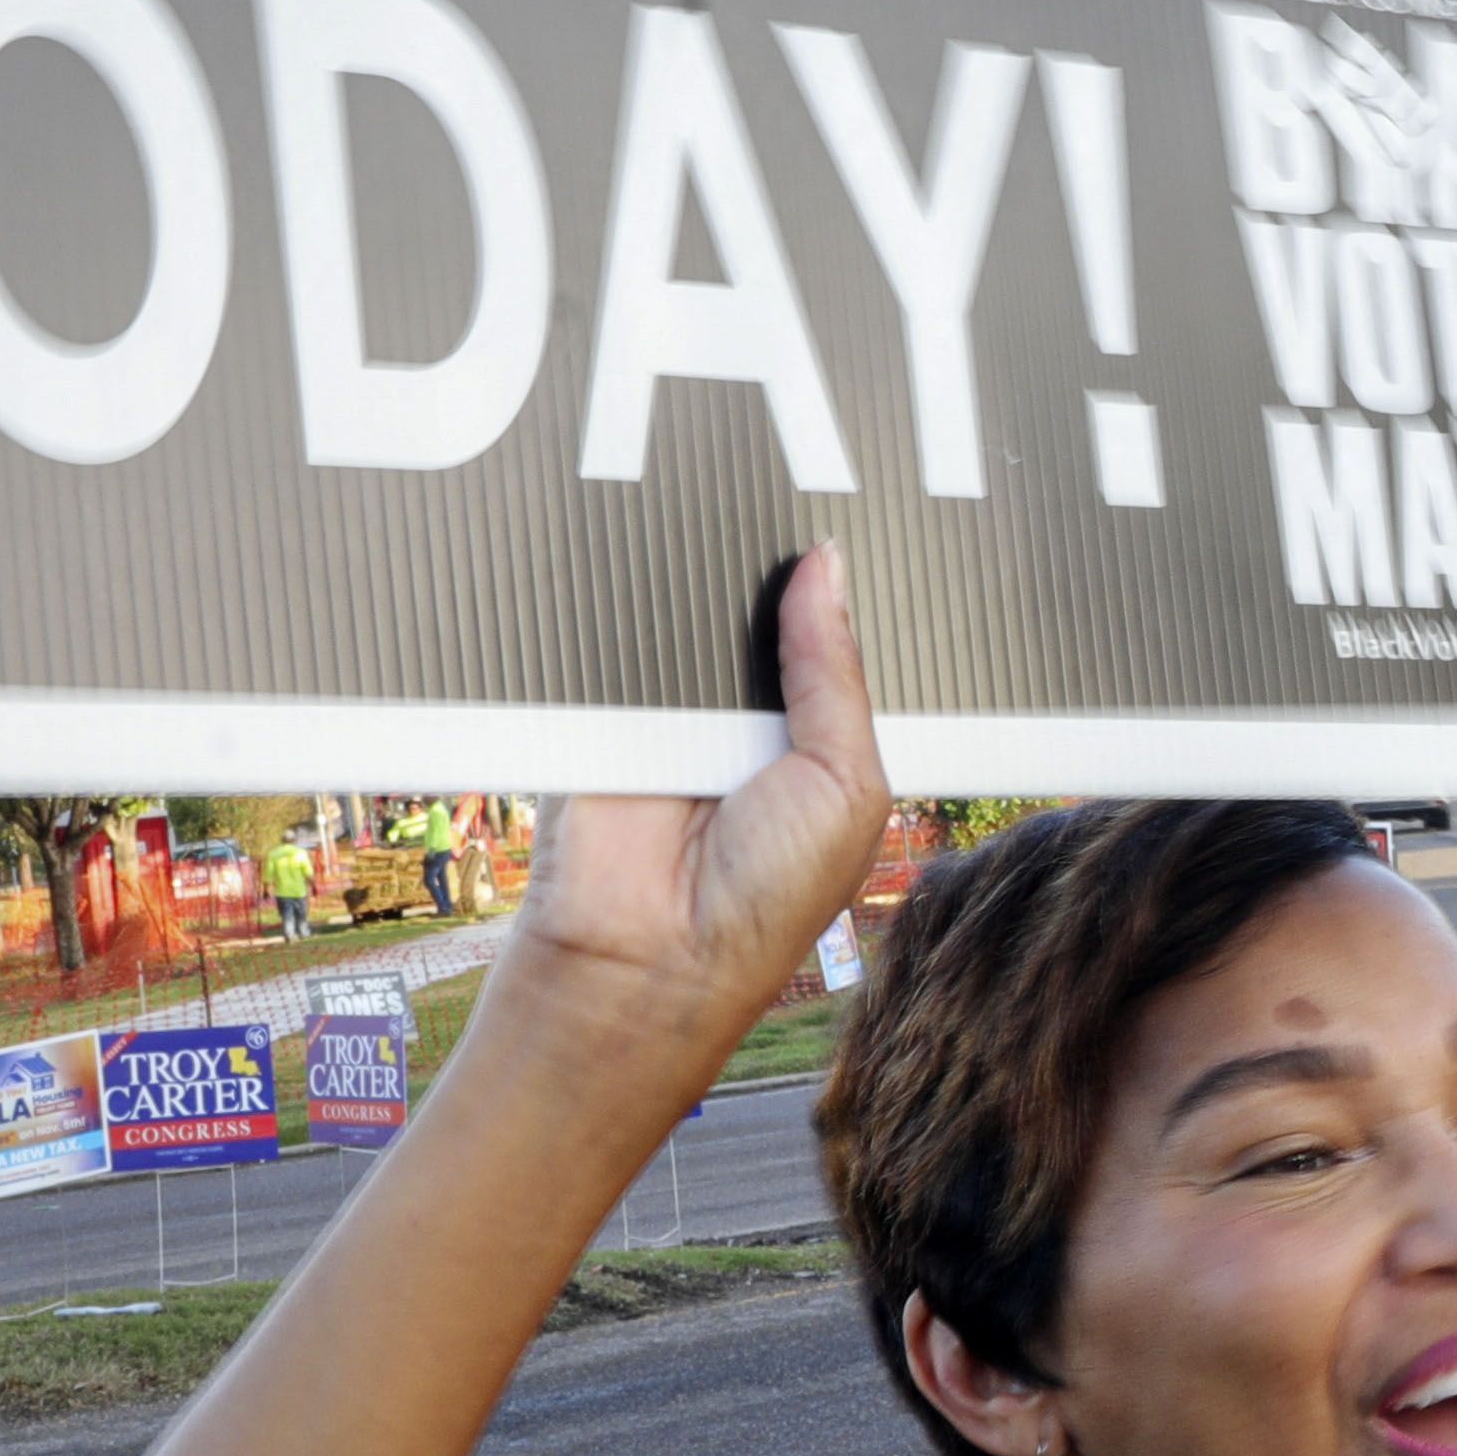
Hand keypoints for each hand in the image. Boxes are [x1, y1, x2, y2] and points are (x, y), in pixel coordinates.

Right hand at [500, 547, 886, 1078]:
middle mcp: (745, 717)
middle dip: (770, 569)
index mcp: (818, 737)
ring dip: (701, 578)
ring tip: (720, 518)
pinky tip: (648, 549)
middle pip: (760, 609)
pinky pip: (617, 630)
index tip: (857, 515)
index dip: (842, 589)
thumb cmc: (767, 896)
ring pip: (689, 608)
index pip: (834, 638)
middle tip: (783, 498)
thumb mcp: (844, 781)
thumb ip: (833, 671)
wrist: (645, 957)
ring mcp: (671, 707)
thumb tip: (826, 564)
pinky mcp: (600, 702)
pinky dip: (629, 601)